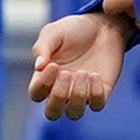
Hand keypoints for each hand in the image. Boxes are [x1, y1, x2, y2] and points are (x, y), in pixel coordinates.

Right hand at [27, 5, 131, 120]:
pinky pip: (97, 105)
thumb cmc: (74, 29)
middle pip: (52, 113)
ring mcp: (82, 93)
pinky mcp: (101, 91)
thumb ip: (42, 47)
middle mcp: (62, 90)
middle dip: (57, 97)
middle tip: (66, 74)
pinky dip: (95, 94)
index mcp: (46, 77)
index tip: (53, 65)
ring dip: (78, 96)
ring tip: (83, 72)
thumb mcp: (54, 32)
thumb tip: (38, 67)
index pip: (36, 93)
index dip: (42, 84)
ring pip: (74, 113)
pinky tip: (95, 75)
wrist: (103, 26)